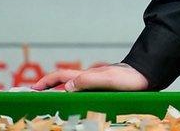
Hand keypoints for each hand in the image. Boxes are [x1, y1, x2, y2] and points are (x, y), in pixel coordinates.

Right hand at [32, 63, 148, 91]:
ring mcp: (96, 82)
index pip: (60, 76)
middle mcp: (89, 77)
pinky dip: (74, 96)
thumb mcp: (107, 80)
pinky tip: (75, 104)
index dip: (45, 82)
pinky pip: (84, 91)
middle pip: (64, 80)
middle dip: (48, 87)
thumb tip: (66, 87)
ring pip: (73, 86)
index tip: (32, 90)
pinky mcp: (104, 87)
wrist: (147, 75)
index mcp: (86, 75)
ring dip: (60, 92)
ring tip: (51, 102)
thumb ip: (87, 81)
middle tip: (36, 96)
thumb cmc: (128, 79)